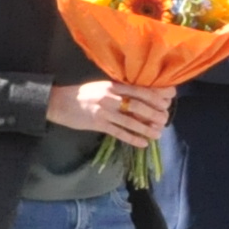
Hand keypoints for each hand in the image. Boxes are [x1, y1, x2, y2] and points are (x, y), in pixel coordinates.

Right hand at [47, 78, 171, 142]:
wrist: (58, 102)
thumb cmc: (83, 94)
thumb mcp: (103, 87)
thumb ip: (120, 90)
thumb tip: (142, 98)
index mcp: (114, 85)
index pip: (140, 89)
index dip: (157, 95)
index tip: (170, 99)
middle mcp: (111, 97)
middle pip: (139, 105)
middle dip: (155, 113)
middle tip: (165, 119)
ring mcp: (105, 111)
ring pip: (131, 121)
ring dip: (146, 128)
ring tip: (158, 134)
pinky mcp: (98, 124)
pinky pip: (119, 133)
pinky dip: (132, 138)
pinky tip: (143, 143)